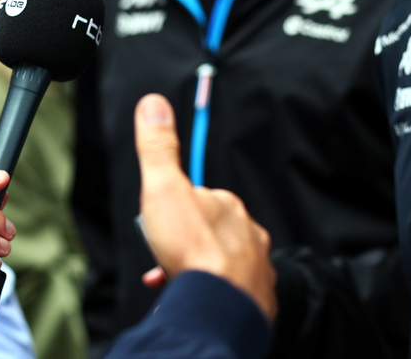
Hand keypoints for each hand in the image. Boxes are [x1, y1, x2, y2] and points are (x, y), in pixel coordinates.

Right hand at [133, 93, 276, 320]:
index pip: (201, 200)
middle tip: (166, 255)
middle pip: (212, 234)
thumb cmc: (191, 249)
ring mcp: (256, 269)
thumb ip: (157, 148)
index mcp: (228, 205)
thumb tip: (153, 104)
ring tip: (176, 283)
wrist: (218, 306)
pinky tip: (194, 299)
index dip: (176, 213)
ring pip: (222, 265)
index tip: (162, 226)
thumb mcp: (163, 188)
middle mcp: (248, 234)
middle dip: (187, 244)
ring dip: (198, 271)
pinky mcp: (257, 301)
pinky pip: (232, 294)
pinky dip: (213, 295)